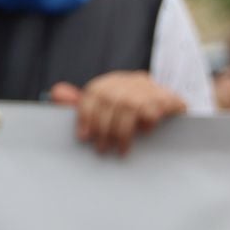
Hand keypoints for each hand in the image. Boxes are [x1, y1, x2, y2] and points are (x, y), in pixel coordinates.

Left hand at [51, 72, 187, 156]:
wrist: (172, 124)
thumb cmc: (132, 123)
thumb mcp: (105, 115)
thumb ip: (82, 107)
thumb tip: (57, 93)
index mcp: (114, 82)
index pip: (95, 92)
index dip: (86, 114)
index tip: (83, 137)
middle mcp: (133, 80)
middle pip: (112, 99)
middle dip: (103, 127)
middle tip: (101, 149)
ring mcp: (153, 87)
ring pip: (131, 104)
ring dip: (122, 131)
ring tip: (120, 149)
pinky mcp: (171, 99)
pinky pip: (156, 107)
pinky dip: (148, 122)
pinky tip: (146, 134)